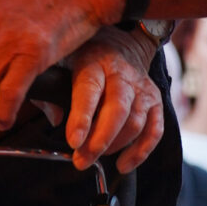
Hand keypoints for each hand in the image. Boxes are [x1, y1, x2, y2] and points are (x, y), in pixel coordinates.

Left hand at [64, 28, 164, 171]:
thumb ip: (52, 89)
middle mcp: (121, 74)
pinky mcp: (155, 100)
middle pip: (117, 109)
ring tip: (95, 158)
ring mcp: (141, 88)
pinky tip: (123, 164)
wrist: (123, 40)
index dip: (82, 117)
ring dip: (116, 146)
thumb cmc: (86, 57)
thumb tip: (54, 119)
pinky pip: (154, 129)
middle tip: (82, 160)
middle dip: (100, 140)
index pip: (89, 90)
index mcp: (93, 62)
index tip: (74, 141)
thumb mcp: (62, 61)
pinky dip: (141, 151)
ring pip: (135, 121)